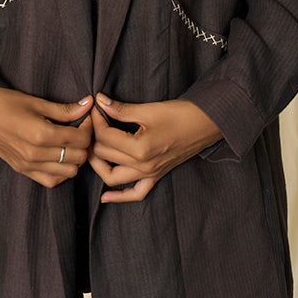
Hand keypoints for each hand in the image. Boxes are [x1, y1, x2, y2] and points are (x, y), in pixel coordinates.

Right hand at [0, 88, 93, 187]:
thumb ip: (64, 109)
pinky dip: (61, 172)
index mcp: (40, 134)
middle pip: (78, 157)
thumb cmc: (4, 102)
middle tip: (81, 129)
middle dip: (85, 143)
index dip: (88, 127)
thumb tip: (88, 105)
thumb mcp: (36, 102)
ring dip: (75, 159)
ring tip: (72, 143)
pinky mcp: (22, 170)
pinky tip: (60, 157)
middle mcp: (35, 154)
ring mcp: (28, 165)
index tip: (86, 117)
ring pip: (68, 173)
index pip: (80, 138)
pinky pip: (50, 181)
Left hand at [87, 94, 221, 202]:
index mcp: (140, 148)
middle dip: (95, 137)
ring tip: (92, 148)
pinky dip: (119, 196)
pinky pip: (135, 194)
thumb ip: (121, 109)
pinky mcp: (156, 176)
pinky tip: (106, 196)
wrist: (205, 124)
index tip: (95, 107)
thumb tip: (100, 101)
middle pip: (104, 155)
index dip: (97, 119)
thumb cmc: (180, 114)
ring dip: (98, 164)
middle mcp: (143, 166)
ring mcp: (149, 174)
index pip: (105, 136)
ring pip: (112, 177)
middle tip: (93, 122)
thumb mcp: (148, 109)